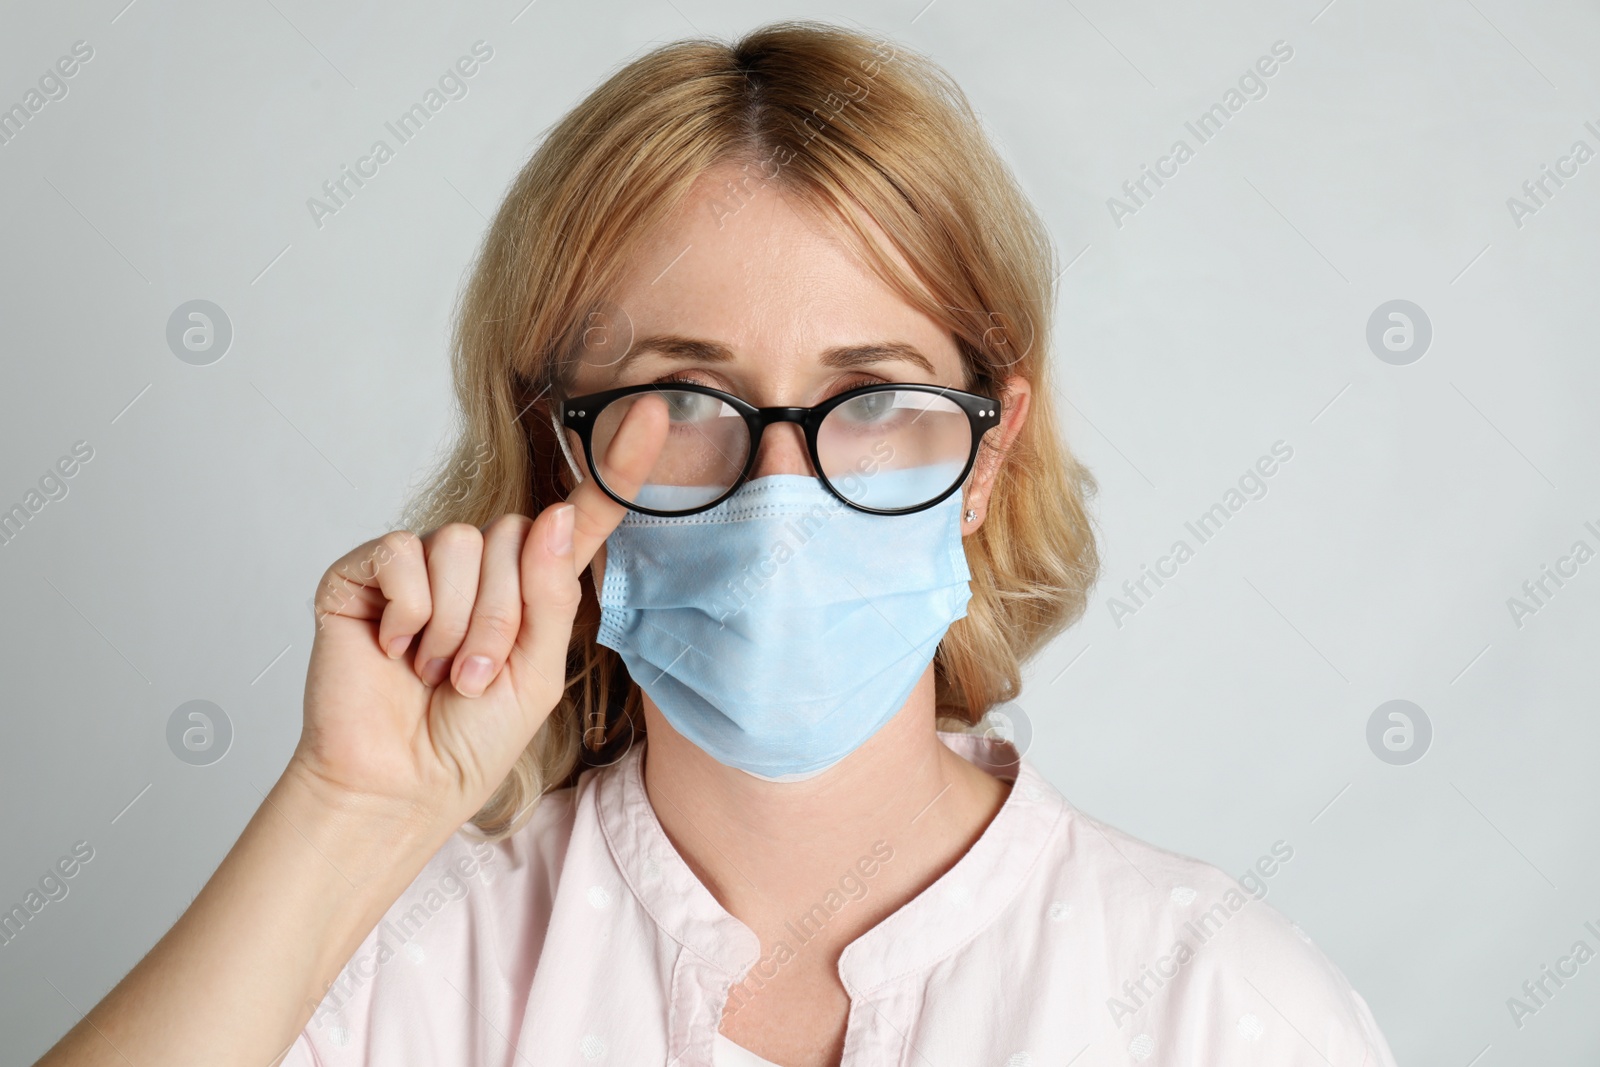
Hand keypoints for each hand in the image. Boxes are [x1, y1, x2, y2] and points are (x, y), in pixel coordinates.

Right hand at [293, 396, 668, 831]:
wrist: (398, 785)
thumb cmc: (468, 741)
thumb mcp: (536, 674)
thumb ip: (550, 597)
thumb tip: (553, 516)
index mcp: (529, 587)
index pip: (579, 518)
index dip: (616, 468)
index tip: (655, 414)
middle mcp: (477, 566)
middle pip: (511, 537)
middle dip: (501, 618)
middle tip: (472, 676)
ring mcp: (419, 565)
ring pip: (461, 544)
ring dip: (457, 625)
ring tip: (434, 671)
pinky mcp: (364, 571)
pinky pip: (404, 555)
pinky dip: (408, 613)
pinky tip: (393, 650)